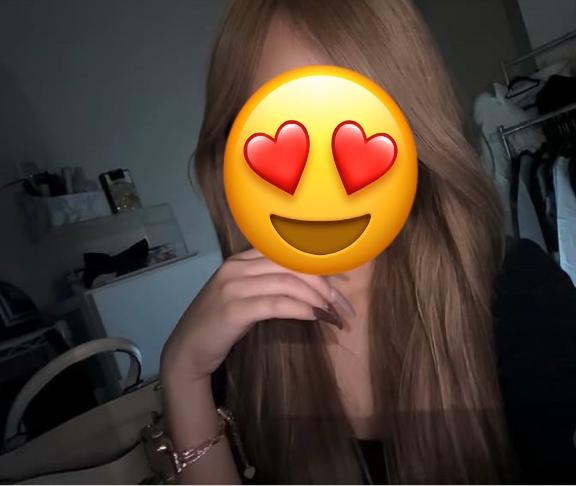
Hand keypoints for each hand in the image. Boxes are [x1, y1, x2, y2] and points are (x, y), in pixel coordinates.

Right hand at [160, 249, 354, 383]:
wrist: (187, 350)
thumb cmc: (220, 324)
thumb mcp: (245, 296)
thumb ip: (270, 286)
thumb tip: (314, 290)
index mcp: (241, 260)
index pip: (287, 254)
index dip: (318, 268)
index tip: (340, 288)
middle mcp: (237, 267)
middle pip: (292, 266)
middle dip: (324, 285)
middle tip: (343, 307)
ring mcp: (233, 286)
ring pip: (287, 283)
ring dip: (317, 299)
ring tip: (334, 316)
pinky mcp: (233, 309)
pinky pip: (276, 304)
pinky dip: (300, 309)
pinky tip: (315, 317)